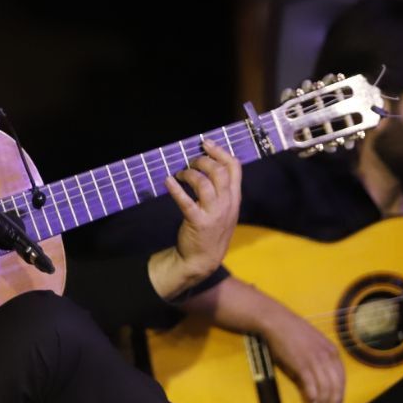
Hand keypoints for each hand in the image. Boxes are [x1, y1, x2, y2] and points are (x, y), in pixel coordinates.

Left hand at [165, 139, 241, 282]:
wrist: (204, 259)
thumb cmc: (211, 229)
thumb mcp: (225, 209)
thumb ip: (222, 189)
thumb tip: (210, 163)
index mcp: (234, 198)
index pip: (234, 167)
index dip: (220, 151)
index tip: (206, 143)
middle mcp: (227, 204)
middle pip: (219, 172)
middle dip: (203, 160)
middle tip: (190, 162)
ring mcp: (214, 214)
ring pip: (204, 183)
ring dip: (189, 173)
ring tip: (180, 174)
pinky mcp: (198, 223)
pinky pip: (186, 202)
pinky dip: (176, 189)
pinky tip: (168, 182)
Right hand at [261, 309, 344, 402]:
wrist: (275, 320)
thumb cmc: (291, 331)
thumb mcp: (313, 343)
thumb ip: (321, 359)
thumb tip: (321, 379)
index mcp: (332, 351)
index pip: (342, 379)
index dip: (340, 397)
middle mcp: (327, 356)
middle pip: (337, 387)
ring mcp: (315, 360)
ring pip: (326, 390)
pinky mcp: (302, 364)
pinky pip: (312, 386)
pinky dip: (313, 398)